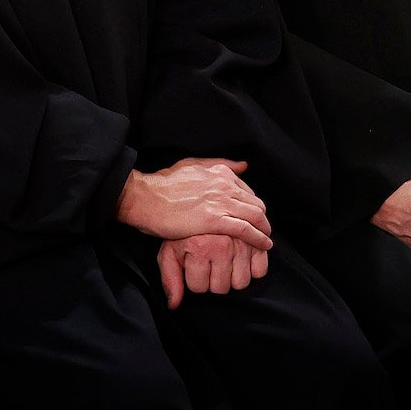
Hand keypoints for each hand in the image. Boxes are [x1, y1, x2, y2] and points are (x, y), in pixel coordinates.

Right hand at [118, 158, 272, 248]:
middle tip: (263, 232)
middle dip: (263, 220)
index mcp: (220, 173)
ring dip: (265, 230)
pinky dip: (258, 238)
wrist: (145, 198)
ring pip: (256, 216)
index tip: (254, 218)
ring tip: (265, 242)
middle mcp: (224, 185)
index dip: (254, 207)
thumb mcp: (192, 165)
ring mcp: (221, 202)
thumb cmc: (162, 184)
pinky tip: (262, 245)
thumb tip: (243, 165)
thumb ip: (218, 164)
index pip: (248, 191)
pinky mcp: (215, 220)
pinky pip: (246, 230)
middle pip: (256, 204)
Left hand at [156, 231, 265, 308]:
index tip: (194, 267)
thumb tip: (173, 306)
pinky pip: (260, 271)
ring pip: (241, 283)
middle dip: (213, 281)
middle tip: (209, 264)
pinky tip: (239, 260)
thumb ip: (170, 280)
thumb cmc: (184, 234)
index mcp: (198, 248)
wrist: (199, 209)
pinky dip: (251, 269)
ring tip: (224, 262)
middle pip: (221, 288)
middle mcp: (222, 246)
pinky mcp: (257, 241)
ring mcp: (242, 244)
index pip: (199, 288)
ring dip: (232, 277)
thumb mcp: (169, 253)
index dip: (195, 280)